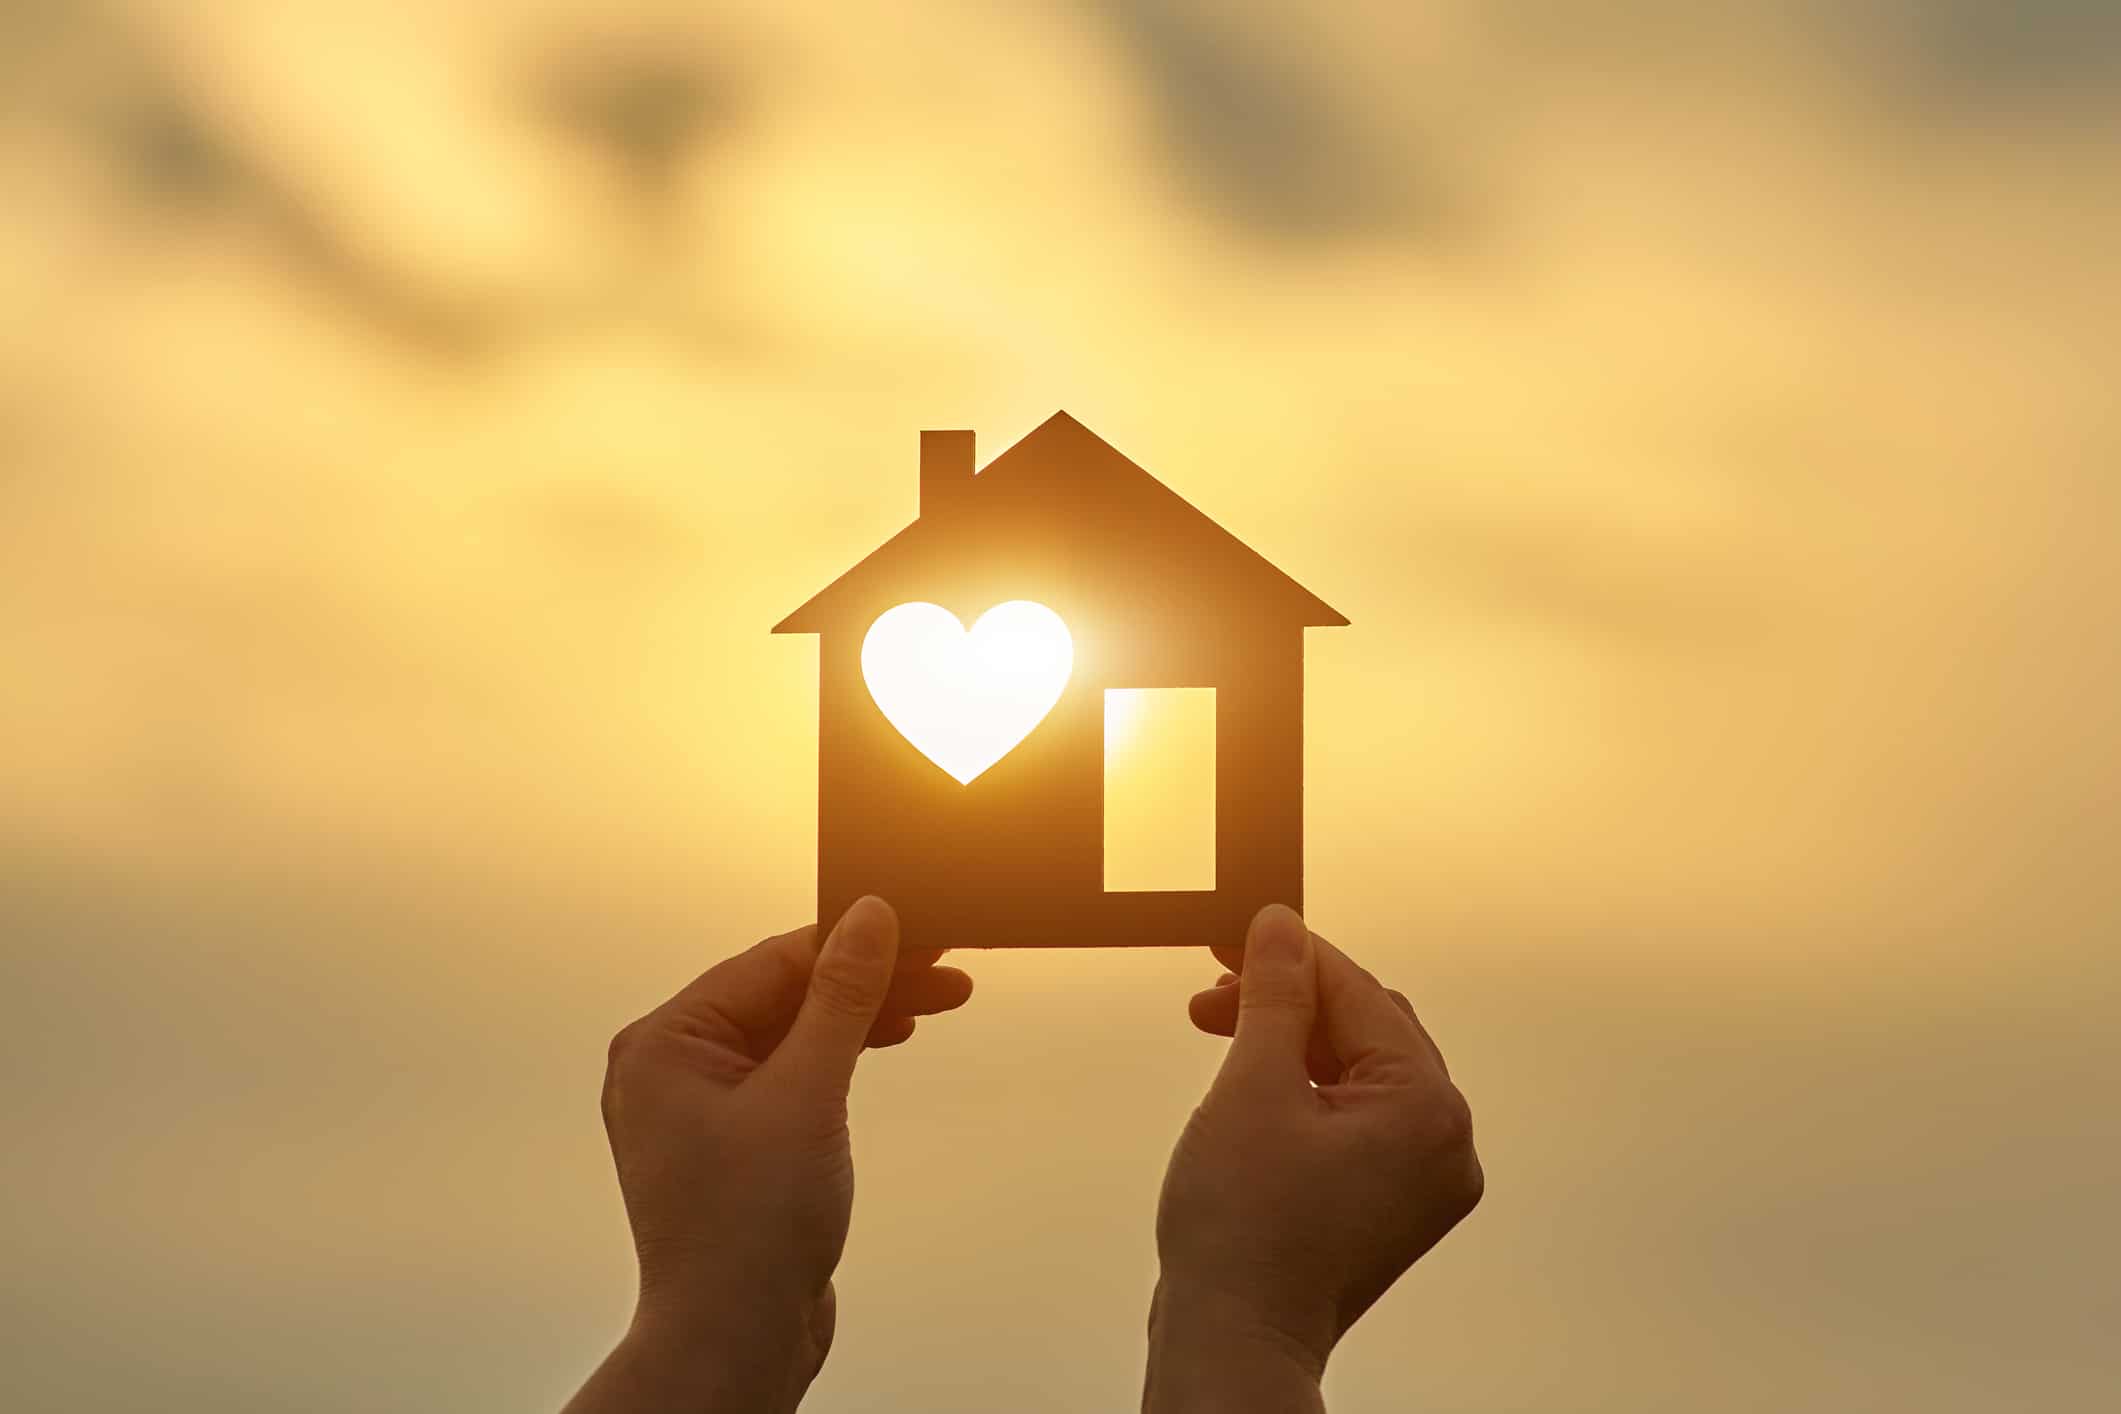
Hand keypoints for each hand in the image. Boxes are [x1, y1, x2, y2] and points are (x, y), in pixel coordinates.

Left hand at [565, 897, 972, 1413]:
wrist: (735, 1342)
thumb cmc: (747, 1232)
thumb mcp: (807, 1093)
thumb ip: (841, 998)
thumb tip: (869, 917)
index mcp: (665, 1043)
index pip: (772, 962)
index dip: (852, 942)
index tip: (921, 928)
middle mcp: (672, 1067)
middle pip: (784, 994)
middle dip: (867, 981)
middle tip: (946, 971)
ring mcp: (701, 1106)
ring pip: (793, 1032)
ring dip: (862, 1016)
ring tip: (934, 1004)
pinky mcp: (735, 1141)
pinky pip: (791, 1072)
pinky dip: (840, 1056)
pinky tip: (886, 1041)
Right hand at [1145, 905, 1481, 1411]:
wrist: (1233, 1341)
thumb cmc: (1243, 1233)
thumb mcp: (1252, 1086)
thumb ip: (1272, 995)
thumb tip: (1279, 927)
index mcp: (1428, 1109)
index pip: (1358, 994)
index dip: (1288, 957)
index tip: (1232, 937)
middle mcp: (1444, 1144)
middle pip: (1366, 1029)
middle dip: (1287, 1004)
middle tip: (1214, 994)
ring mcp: (1423, 1180)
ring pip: (1357, 1072)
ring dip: (1291, 1045)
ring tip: (1221, 1038)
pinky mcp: (1391, 1203)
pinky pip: (1356, 1118)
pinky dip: (1306, 1091)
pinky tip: (1254, 1086)